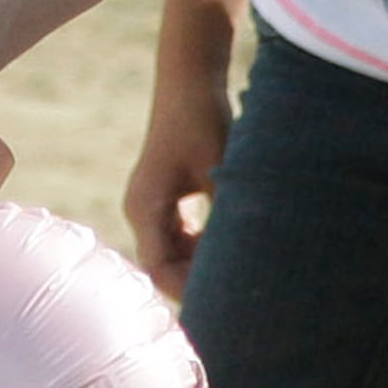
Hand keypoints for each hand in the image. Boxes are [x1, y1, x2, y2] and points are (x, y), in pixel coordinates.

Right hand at [124, 77, 231, 293]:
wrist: (190, 84)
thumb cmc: (204, 122)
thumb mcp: (220, 171)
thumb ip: (225, 214)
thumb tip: (244, 257)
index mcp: (146, 207)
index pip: (158, 269)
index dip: (188, 290)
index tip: (222, 302)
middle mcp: (142, 210)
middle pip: (163, 266)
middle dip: (196, 282)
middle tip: (236, 296)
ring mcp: (151, 205)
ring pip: (171, 253)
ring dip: (200, 265)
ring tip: (237, 272)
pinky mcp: (165, 198)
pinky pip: (178, 236)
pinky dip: (201, 247)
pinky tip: (229, 245)